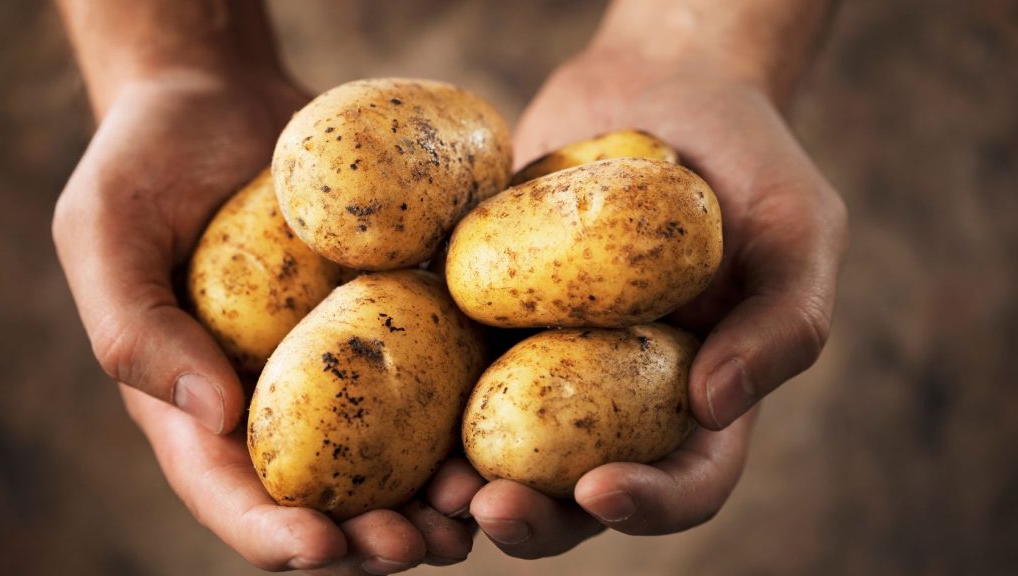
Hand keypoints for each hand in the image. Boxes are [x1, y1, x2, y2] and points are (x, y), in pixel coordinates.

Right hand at [53, 69, 478, 572]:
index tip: (319, 546)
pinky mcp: (395, 318)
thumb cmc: (147, 161)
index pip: (230, 492)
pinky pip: (436, 376)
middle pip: (327, 496)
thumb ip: (135, 327)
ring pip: (393, 456)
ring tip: (475, 511)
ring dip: (434, 498)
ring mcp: (344, 363)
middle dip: (370, 539)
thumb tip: (212, 416)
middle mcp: (278, 399)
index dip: (272, 534)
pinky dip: (469, 413)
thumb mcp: (104, 231)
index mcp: (199, 403)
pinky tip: (504, 427)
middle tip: (418, 546)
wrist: (224, 98)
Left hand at [464, 46, 847, 556]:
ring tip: (432, 485)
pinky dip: (420, 396)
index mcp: (698, 395)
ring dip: (465, 483)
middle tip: (488, 508)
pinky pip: (451, 363)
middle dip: (535, 518)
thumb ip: (783, 323)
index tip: (601, 490)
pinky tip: (389, 393)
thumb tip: (713, 407)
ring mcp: (546, 358)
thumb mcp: (799, 231)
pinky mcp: (489, 314)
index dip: (649, 505)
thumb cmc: (747, 159)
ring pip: (503, 447)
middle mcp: (618, 395)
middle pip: (577, 491)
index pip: (686, 481)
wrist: (660, 87)